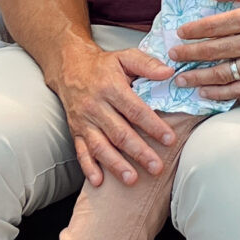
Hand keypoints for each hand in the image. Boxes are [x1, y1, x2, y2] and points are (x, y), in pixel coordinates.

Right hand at [52, 34, 177, 186]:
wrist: (69, 68)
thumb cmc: (104, 65)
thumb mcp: (125, 57)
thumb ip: (147, 64)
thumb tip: (169, 72)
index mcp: (111, 87)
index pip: (135, 110)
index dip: (153, 125)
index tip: (170, 139)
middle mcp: (95, 106)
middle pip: (119, 132)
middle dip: (139, 152)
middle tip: (157, 167)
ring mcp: (84, 121)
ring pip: (100, 146)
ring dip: (116, 164)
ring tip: (132, 180)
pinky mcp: (76, 132)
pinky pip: (80, 152)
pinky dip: (88, 167)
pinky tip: (98, 182)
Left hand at [166, 0, 239, 102]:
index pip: (214, 26)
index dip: (193, 31)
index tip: (180, 33)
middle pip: (213, 52)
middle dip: (189, 55)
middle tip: (173, 55)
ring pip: (224, 74)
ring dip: (199, 78)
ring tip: (182, 79)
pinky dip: (222, 94)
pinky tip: (207, 93)